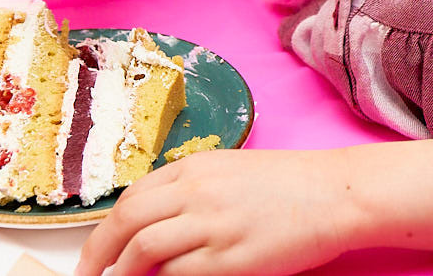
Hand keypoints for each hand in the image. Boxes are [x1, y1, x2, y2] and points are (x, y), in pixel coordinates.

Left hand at [71, 149, 349, 275]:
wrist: (336, 194)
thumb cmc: (290, 185)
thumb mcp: (232, 172)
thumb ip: (192, 191)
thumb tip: (151, 224)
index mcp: (196, 167)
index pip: (132, 197)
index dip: (105, 228)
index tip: (97, 251)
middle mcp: (197, 191)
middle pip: (126, 220)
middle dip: (96, 253)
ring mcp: (212, 225)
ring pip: (143, 249)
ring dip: (122, 272)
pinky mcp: (230, 259)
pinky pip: (178, 274)